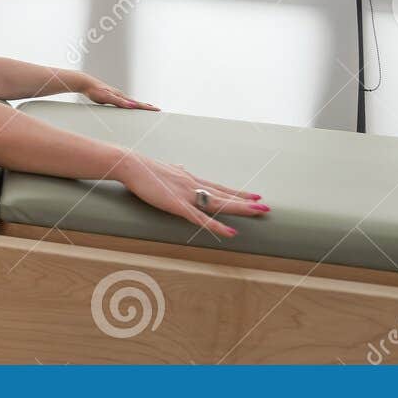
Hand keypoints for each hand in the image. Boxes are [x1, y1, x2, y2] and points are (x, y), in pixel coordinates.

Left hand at [79, 76, 157, 110]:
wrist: (86, 84)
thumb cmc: (96, 91)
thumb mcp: (107, 97)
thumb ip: (119, 102)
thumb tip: (132, 105)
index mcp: (121, 97)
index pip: (137, 104)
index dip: (147, 107)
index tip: (157, 109)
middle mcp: (121, 96)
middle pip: (136, 102)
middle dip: (146, 106)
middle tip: (156, 109)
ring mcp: (116, 96)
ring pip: (131, 102)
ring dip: (139, 105)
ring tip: (146, 107)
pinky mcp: (111, 98)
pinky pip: (124, 103)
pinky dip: (130, 105)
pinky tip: (129, 106)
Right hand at [112, 153, 268, 238]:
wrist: (131, 164)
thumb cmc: (144, 169)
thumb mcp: (165, 169)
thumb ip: (176, 171)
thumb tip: (180, 167)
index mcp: (190, 180)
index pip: (219, 187)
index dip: (237, 193)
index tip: (254, 196)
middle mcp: (193, 186)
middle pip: (225, 195)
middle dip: (246, 202)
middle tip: (266, 207)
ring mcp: (187, 195)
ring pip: (219, 204)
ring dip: (240, 208)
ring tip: (259, 212)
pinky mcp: (178, 205)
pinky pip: (202, 219)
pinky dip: (218, 226)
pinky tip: (231, 233)